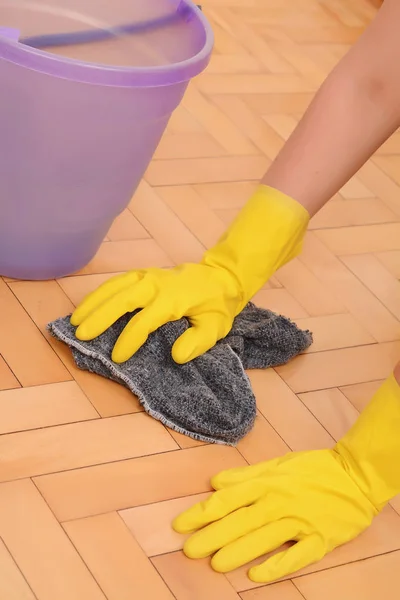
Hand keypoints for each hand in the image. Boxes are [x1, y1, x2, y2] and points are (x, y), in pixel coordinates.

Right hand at [71, 186, 308, 363]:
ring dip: (93, 302)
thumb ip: (197, 341)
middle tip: (81, 335)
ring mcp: (147, 276)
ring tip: (75, 321)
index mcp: (173, 299)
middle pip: (122, 299)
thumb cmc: (216, 306)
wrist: (220, 278)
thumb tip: (176, 356)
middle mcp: (156, 284)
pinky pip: (117, 281)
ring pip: (114, 286)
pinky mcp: (143, 274)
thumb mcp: (215, 327)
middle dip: (100, 316)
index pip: (145, 320)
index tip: (117, 357)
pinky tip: (88, 305)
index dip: (129, 339)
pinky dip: (100, 293)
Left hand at [172, 448, 377, 582]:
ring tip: (215, 564)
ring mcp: (300, 522)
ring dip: (238, 552)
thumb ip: (245, 475)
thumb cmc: (313, 468)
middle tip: (189, 550)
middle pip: (241, 521)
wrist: (355, 476)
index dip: (202, 512)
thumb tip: (214, 482)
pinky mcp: (319, 540)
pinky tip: (255, 577)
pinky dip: (276, 567)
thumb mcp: (277, 463)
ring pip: (264, 539)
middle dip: (213, 536)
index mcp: (268, 482)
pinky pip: (295, 557)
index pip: (228, 498)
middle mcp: (280, 501)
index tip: (180, 524)